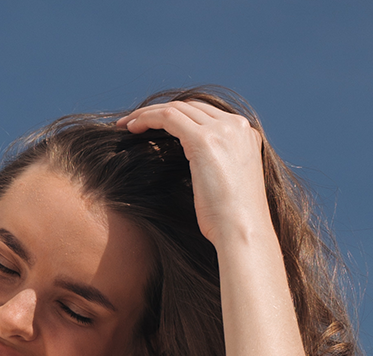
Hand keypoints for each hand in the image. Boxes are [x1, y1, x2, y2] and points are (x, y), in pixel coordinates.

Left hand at [117, 100, 269, 247]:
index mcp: (246, 135)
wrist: (242, 231)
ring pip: (177, 108)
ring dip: (148, 114)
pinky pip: (169, 117)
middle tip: (133, 123)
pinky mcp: (204, 140)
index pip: (206, 115)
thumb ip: (217, 170)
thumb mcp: (227, 188)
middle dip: (160, 112)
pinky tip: (130, 129)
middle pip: (191, 107)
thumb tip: (199, 177)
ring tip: (126, 125)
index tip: (155, 128)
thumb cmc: (231, 223)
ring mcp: (222, 129)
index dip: (178, 118)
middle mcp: (237, 125)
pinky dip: (147, 118)